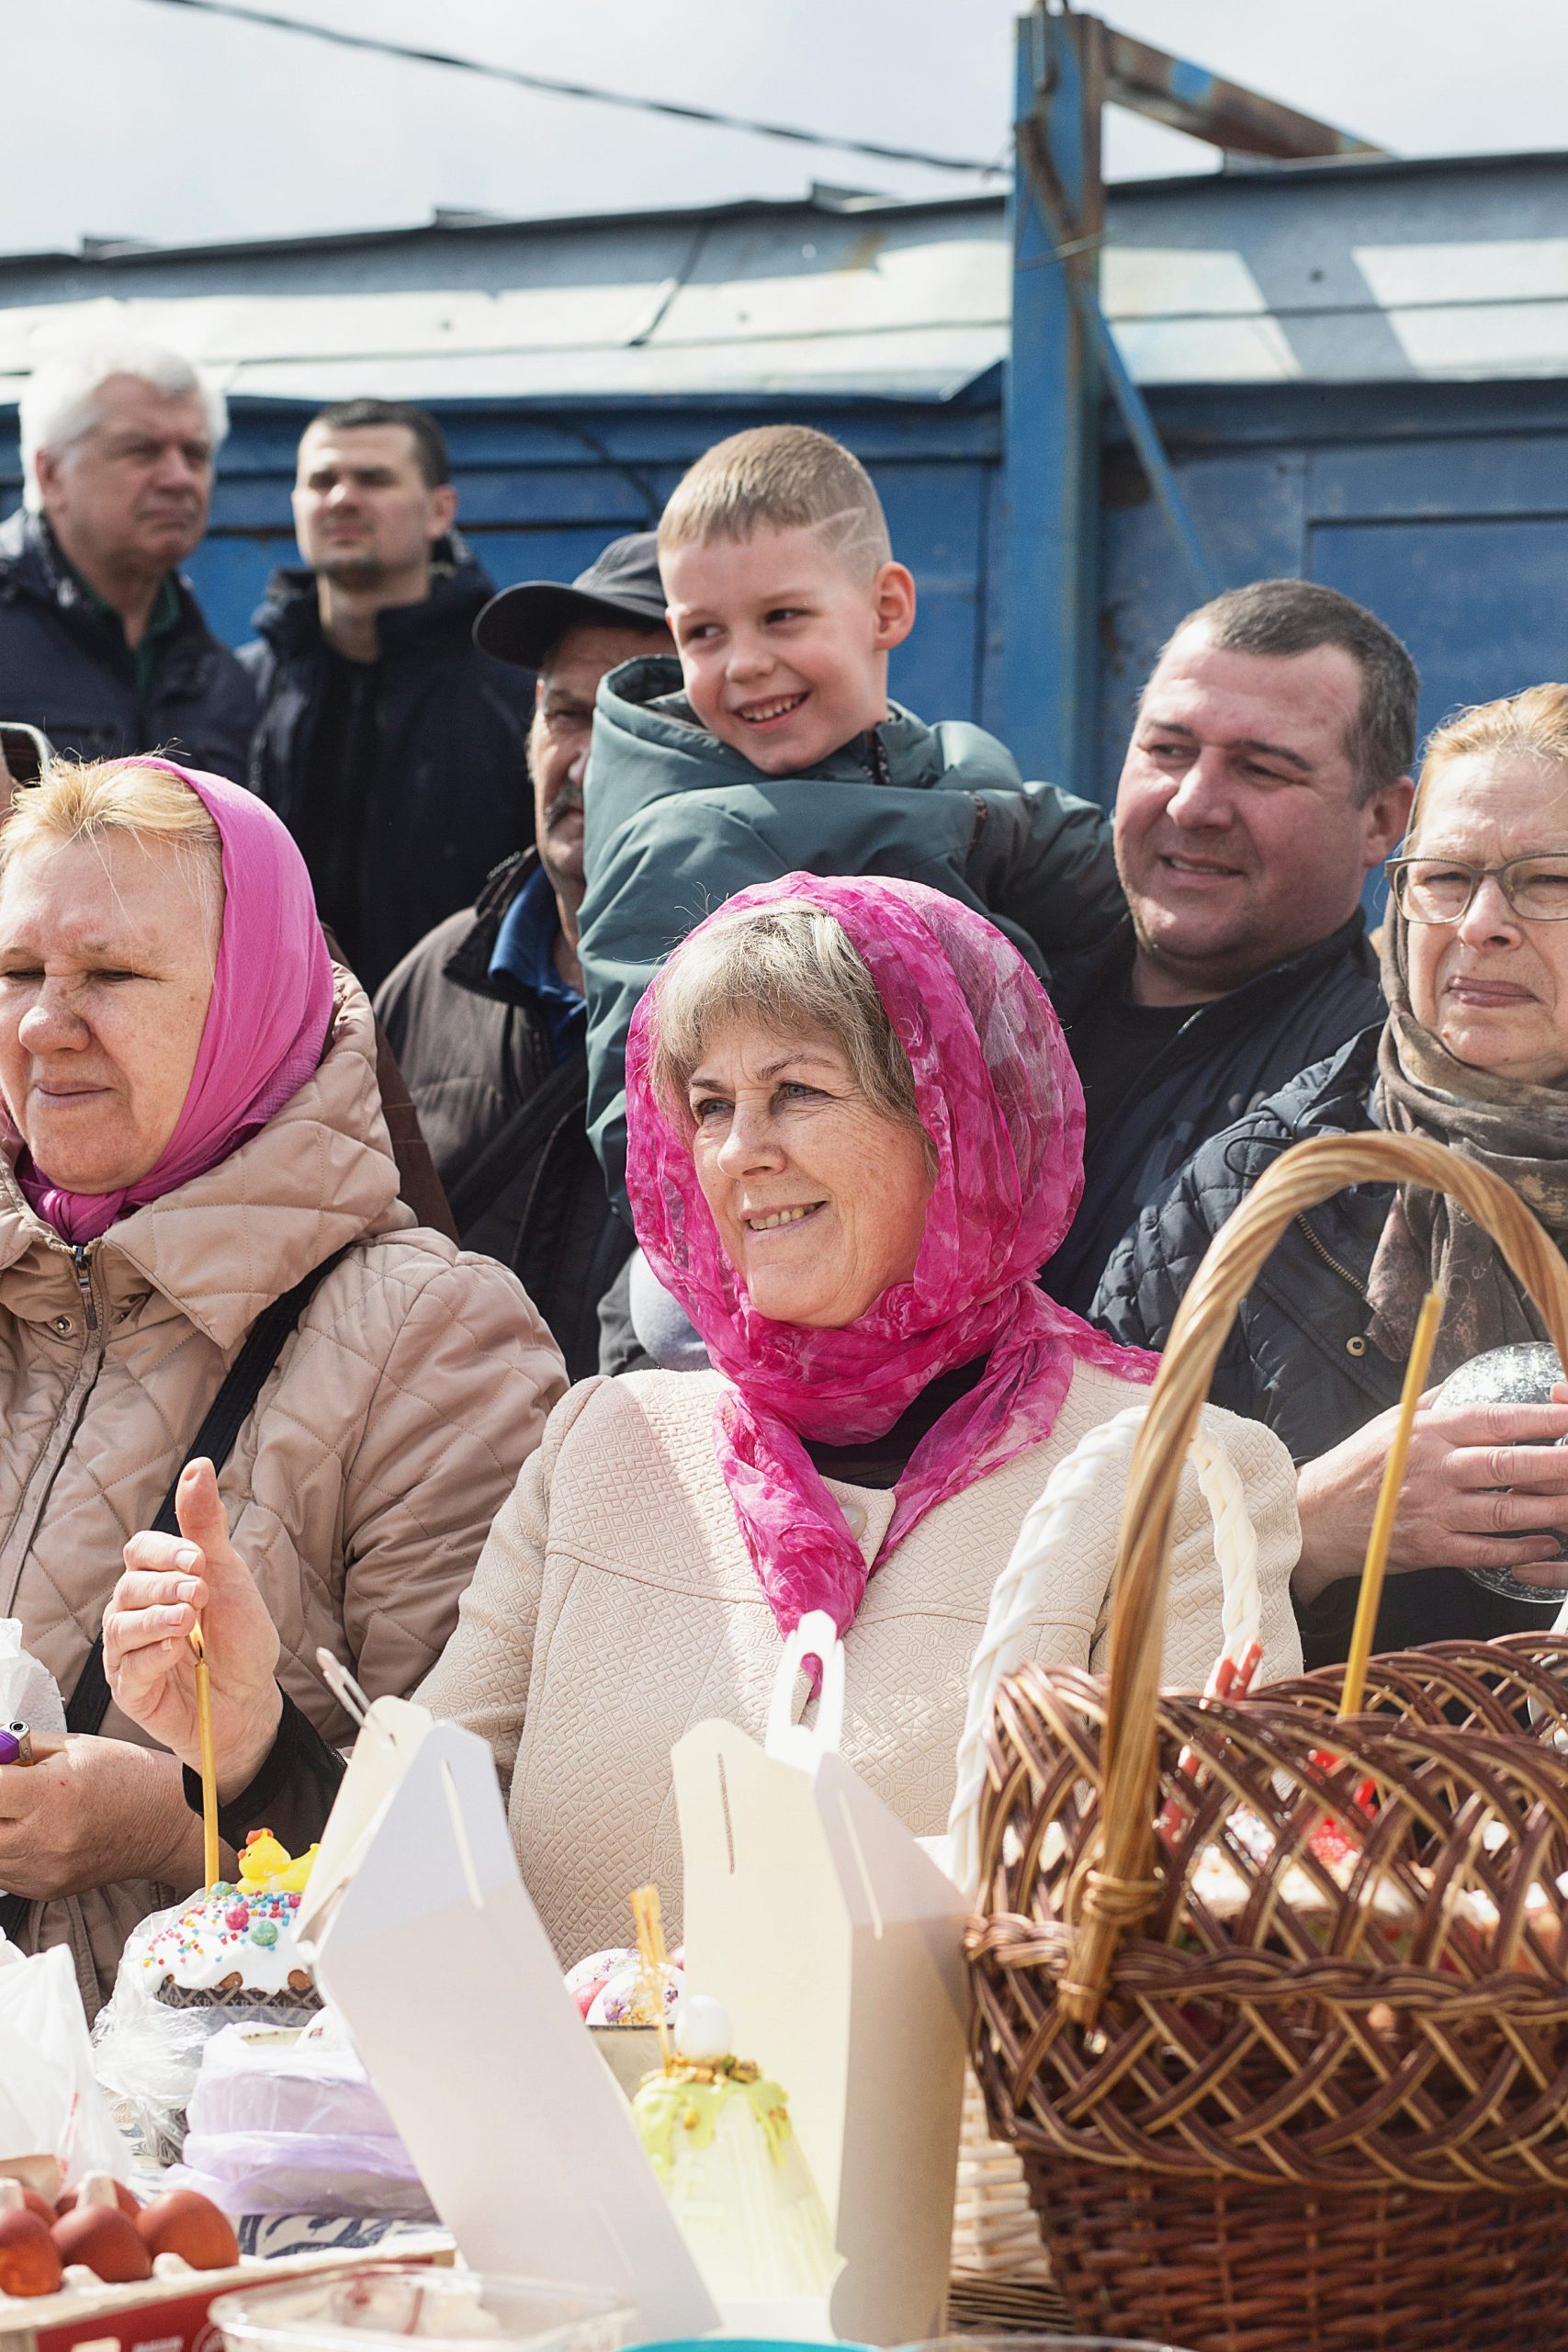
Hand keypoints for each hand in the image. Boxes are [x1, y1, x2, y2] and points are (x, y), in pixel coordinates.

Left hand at [0, 1737, 197, 1899]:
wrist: (164, 1822)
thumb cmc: (128, 1779)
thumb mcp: (73, 1746)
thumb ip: (17, 1749)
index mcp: (52, 1795)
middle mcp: (44, 1839)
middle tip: (9, 1791)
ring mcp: (42, 1871)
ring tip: (22, 1809)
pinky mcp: (43, 1889)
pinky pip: (1, 1871)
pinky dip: (6, 1848)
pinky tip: (30, 1830)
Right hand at [107, 1457, 282, 1795]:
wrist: (251, 1699)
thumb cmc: (239, 1636)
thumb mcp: (228, 1575)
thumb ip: (206, 1525)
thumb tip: (198, 1466)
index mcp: (157, 1579)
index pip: (140, 1551)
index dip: (165, 1552)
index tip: (198, 1559)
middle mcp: (134, 1612)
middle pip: (129, 1586)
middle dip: (166, 1586)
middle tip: (201, 1595)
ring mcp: (127, 1652)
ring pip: (120, 1627)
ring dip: (157, 1620)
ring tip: (189, 1621)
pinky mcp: (130, 1688)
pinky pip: (127, 1669)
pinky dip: (152, 1656)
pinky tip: (178, 1652)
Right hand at [1295, 1391, 1567, 1601]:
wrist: (1316, 1516)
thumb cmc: (1358, 1465)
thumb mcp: (1393, 1420)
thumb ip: (1438, 1403)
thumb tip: (1475, 1380)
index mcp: (1428, 1432)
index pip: (1494, 1419)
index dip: (1540, 1418)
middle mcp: (1433, 1468)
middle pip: (1508, 1463)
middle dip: (1556, 1462)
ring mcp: (1433, 1510)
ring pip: (1505, 1510)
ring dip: (1549, 1508)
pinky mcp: (1430, 1547)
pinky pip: (1486, 1549)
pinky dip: (1521, 1548)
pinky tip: (1545, 1542)